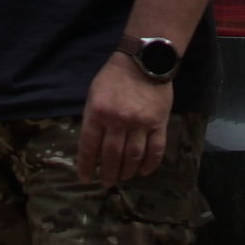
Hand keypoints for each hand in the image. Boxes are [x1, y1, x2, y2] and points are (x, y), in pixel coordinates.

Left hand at [78, 52, 172, 183]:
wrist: (144, 62)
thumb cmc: (113, 78)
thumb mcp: (93, 94)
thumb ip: (92, 118)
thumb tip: (90, 145)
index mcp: (97, 112)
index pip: (89, 146)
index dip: (87, 165)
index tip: (85, 178)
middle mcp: (118, 120)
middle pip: (112, 155)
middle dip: (108, 173)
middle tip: (106, 183)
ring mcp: (140, 123)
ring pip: (133, 156)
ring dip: (127, 171)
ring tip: (122, 178)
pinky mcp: (159, 123)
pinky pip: (156, 150)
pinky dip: (149, 164)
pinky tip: (143, 172)